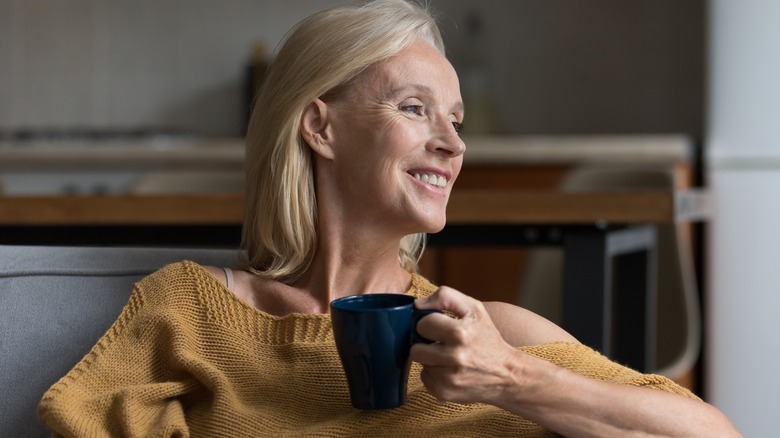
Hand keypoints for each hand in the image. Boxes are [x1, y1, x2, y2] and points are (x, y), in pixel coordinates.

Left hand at [410, 286, 525, 404]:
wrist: (507, 374)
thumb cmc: (488, 338)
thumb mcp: (474, 309)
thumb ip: (445, 297)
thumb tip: (417, 305)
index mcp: (460, 333)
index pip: (422, 324)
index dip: (430, 324)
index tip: (441, 327)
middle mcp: (454, 357)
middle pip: (416, 348)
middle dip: (427, 344)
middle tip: (443, 344)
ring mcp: (449, 378)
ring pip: (420, 363)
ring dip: (431, 359)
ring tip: (449, 357)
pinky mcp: (444, 393)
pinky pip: (425, 378)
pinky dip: (434, 374)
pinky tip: (450, 371)